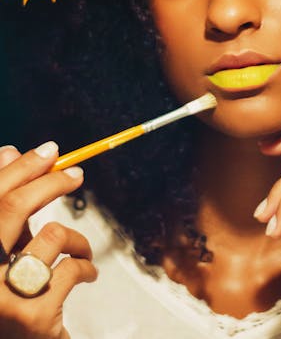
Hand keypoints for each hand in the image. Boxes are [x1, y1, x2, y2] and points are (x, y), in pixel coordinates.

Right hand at [0, 143, 96, 338]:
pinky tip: (85, 274)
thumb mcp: (1, 252)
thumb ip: (4, 210)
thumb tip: (10, 152)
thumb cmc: (9, 299)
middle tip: (76, 174)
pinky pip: (71, 268)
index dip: (20, 168)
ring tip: (79, 252)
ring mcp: (1, 297)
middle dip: (51, 182)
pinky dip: (86, 266)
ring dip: (75, 240)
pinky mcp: (31, 316)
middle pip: (13, 206)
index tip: (49, 151)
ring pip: (51, 235)